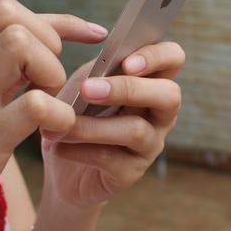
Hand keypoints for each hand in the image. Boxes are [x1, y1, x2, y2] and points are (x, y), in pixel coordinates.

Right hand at [0, 0, 105, 230]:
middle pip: (9, 16)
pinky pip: (33, 105)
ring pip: (19, 46)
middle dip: (51, 44)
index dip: (56, 21)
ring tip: (53, 111)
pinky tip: (58, 133)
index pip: (2, 12)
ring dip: (54, 75)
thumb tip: (38, 49)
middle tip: (57, 88)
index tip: (90, 37)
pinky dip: (60, 114)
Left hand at [40, 42, 184, 207]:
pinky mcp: (132, 173)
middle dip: (129, 89)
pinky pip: (111, 159)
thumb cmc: (77, 111)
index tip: (126, 62)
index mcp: (152, 81)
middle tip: (87, 90)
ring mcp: (151, 145)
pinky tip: (56, 147)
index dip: (157, 57)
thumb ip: (97, 71)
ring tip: (60, 125)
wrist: (59, 161)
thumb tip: (102, 64)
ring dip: (93, 126)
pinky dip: (79, 150)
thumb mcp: (83, 84)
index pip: (173, 58)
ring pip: (137, 130)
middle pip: (169, 95)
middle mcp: (161, 113)